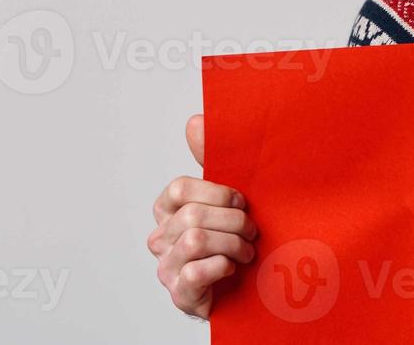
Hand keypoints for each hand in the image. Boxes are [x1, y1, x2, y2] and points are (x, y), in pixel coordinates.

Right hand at [147, 114, 257, 318]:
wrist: (247, 284)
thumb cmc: (234, 236)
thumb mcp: (228, 195)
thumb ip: (211, 159)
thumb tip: (196, 120)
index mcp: (169, 210)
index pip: (179, 188)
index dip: (216, 191)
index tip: (241, 199)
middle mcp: (161, 237)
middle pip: (193, 215)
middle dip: (233, 221)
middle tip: (252, 230)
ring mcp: (167, 266)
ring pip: (196, 240)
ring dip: (233, 244)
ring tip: (246, 251)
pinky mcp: (179, 293)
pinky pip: (196, 272)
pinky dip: (223, 267)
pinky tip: (232, 268)